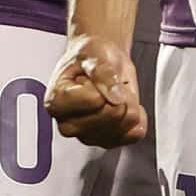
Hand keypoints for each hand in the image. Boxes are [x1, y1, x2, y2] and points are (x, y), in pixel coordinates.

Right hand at [45, 33, 145, 147]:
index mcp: (57, 102)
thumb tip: (115, 95)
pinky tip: (127, 104)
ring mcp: (88, 136)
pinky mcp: (107, 141)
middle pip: (109, 117)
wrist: (100, 60)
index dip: (103, 86)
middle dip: (119, 96)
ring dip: (128, 105)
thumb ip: (102, 72)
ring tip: (117, 92)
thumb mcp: (93, 54)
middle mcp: (68, 124)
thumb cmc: (89, 57)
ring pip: (122, 128)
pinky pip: (134, 135)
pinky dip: (138, 118)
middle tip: (110, 84)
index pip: (93, 101)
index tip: (96, 77)